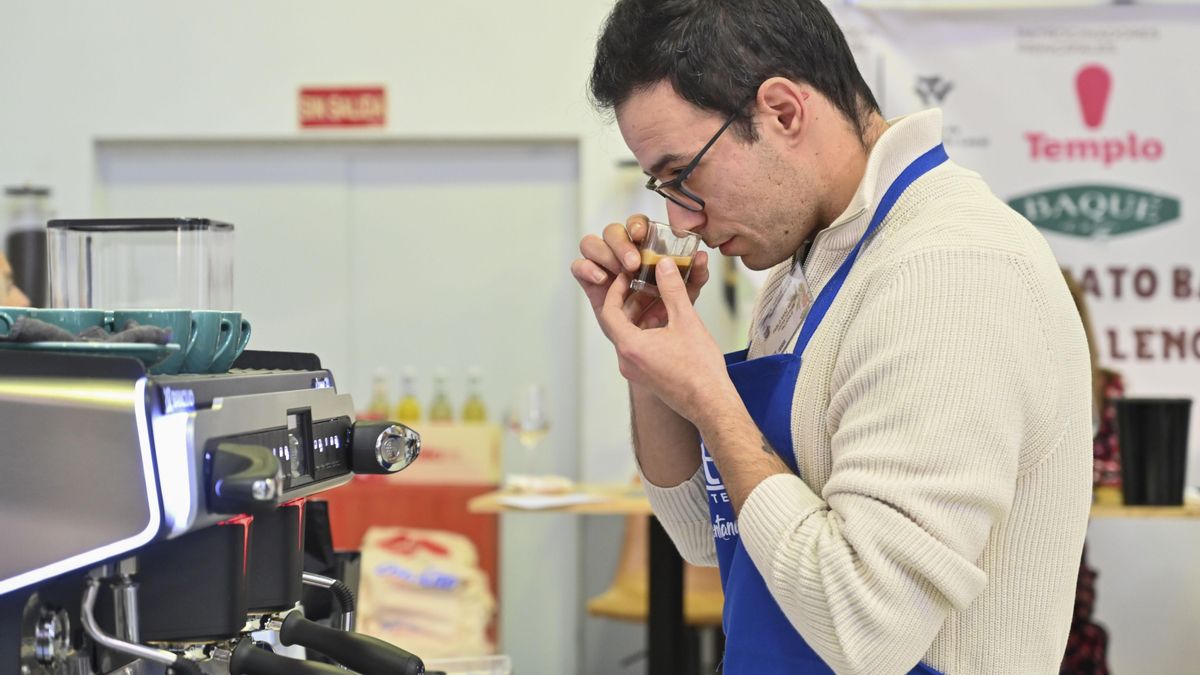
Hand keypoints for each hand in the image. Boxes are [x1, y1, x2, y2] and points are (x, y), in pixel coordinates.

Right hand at [570, 214, 708, 329]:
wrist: (658, 345)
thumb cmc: (671, 314)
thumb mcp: (688, 296)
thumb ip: (695, 277)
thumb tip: (700, 257)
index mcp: (646, 249)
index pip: (637, 224)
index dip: (636, 224)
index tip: (642, 234)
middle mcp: (623, 254)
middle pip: (612, 232)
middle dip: (621, 244)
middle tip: (633, 263)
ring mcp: (605, 268)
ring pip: (591, 244)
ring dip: (604, 254)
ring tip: (620, 272)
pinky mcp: (592, 285)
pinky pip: (579, 267)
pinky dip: (587, 269)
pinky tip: (602, 279)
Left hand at [597, 256, 736, 426]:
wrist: (711, 404)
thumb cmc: (700, 369)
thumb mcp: (686, 321)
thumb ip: (672, 290)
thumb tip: (664, 265)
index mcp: (630, 347)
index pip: (609, 312)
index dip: (615, 290)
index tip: (627, 276)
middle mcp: (627, 361)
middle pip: (617, 323)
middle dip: (630, 300)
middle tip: (644, 282)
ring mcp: (635, 371)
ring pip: (629, 335)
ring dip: (640, 315)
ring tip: (658, 298)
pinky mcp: (646, 376)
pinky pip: (639, 347)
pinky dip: (647, 330)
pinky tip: (667, 320)